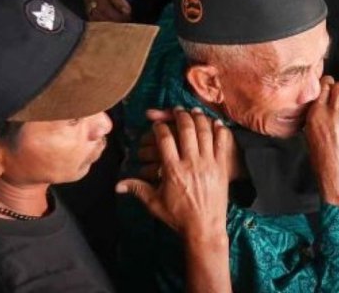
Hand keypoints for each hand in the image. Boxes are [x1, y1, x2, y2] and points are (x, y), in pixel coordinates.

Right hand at [81, 0, 132, 21]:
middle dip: (115, 16)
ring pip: (95, 12)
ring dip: (108, 21)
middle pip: (102, 7)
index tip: (128, 10)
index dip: (119, 3)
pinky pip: (90, 13)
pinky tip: (109, 24)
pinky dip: (99, 21)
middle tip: (127, 20)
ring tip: (120, 25)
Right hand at [117, 109, 233, 239]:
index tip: (157, 123)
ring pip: (204, 132)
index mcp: (173, 171)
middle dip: (180, 116)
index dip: (160, 127)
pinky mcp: (222, 167)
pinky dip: (219, 130)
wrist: (204, 229)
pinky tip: (216, 122)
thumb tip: (116, 185)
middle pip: (186, 130)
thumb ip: (137, 189)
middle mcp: (191, 163)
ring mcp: (208, 164)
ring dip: (199, 118)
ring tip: (194, 111)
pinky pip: (222, 143)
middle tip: (176, 110)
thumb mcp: (154, 203)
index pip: (165, 140)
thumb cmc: (178, 217)